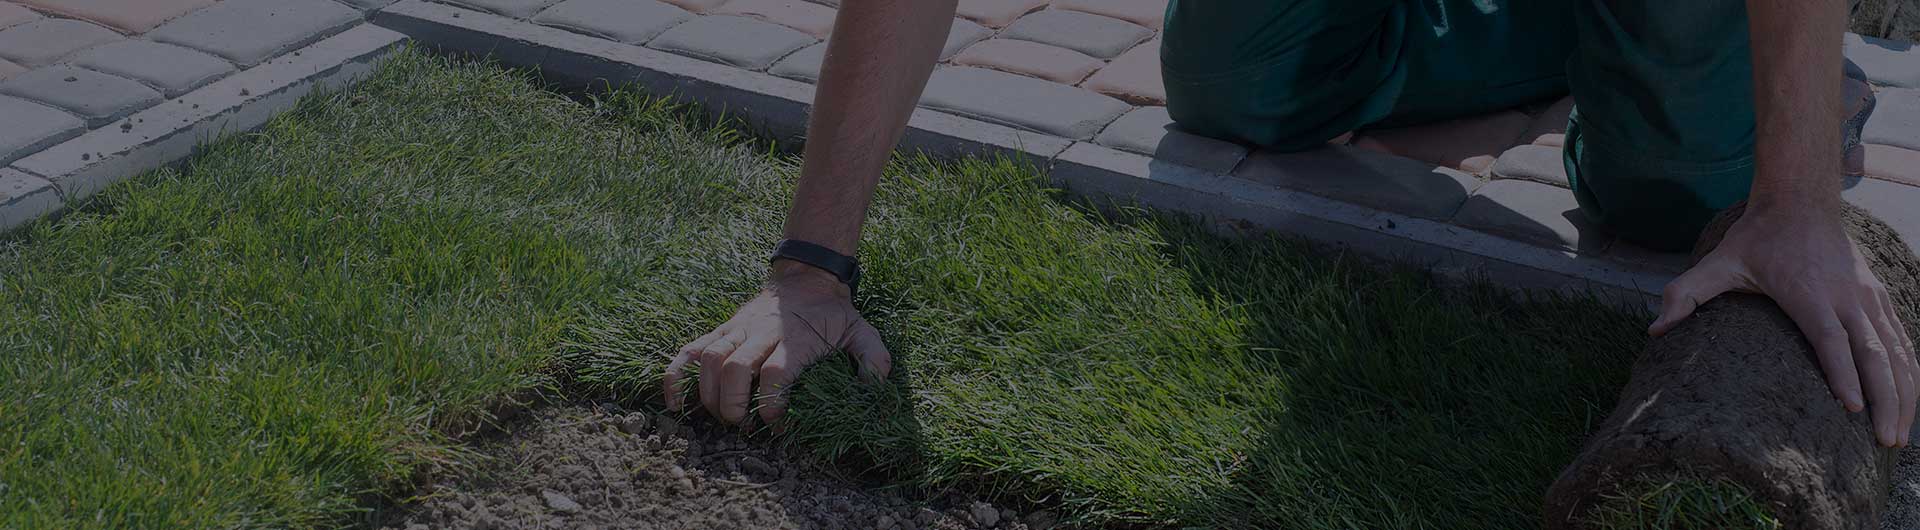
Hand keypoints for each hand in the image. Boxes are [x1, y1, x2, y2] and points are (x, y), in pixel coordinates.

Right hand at [665, 260, 890, 428]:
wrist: (806, 276)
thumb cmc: (833, 314)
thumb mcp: (861, 331)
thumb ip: (873, 357)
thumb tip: (875, 386)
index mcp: (796, 338)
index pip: (776, 372)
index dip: (772, 404)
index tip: (778, 425)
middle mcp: (762, 332)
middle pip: (734, 367)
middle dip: (731, 404)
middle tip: (740, 425)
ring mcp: (737, 329)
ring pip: (708, 359)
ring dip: (706, 394)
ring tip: (719, 417)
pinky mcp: (721, 329)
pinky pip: (689, 350)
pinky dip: (676, 376)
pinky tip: (675, 403)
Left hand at [1651, 206, 1916, 446]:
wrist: (1801, 200)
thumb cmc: (1757, 237)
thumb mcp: (1717, 261)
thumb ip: (1685, 294)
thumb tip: (1656, 330)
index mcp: (1809, 293)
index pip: (1831, 338)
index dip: (1842, 373)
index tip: (1853, 408)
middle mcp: (1846, 296)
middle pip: (1874, 352)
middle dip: (1885, 399)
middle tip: (1886, 440)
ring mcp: (1867, 296)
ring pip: (1896, 349)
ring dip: (1905, 393)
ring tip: (1899, 435)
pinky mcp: (1879, 296)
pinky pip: (1901, 338)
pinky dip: (1910, 371)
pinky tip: (1909, 402)